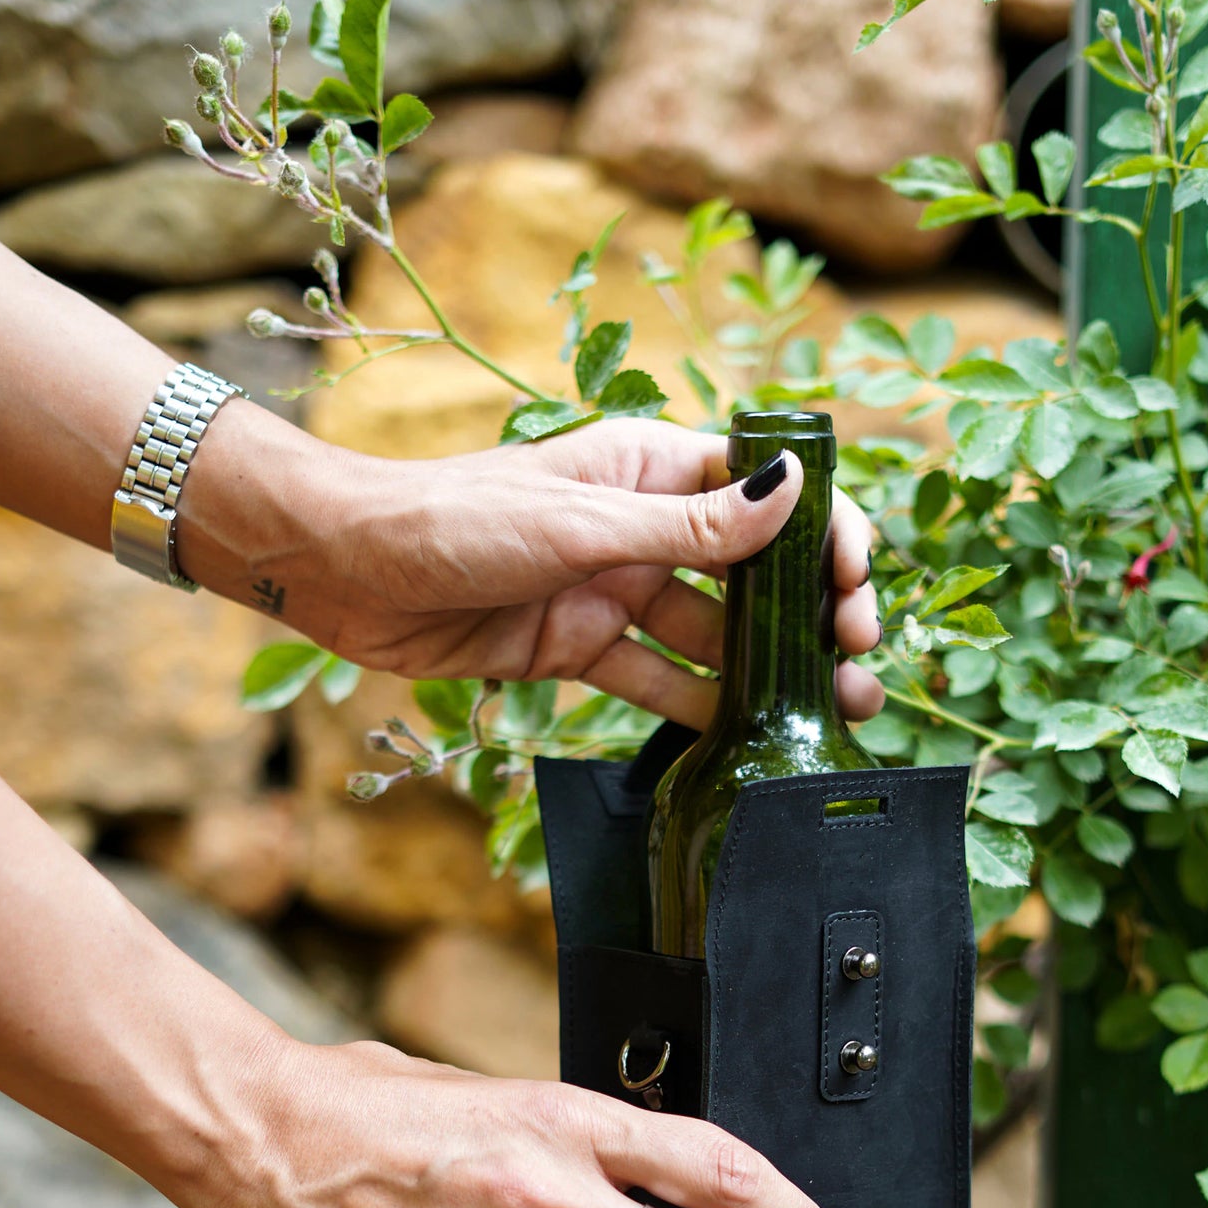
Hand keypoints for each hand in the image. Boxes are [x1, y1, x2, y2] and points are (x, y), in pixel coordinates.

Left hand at [181, 411, 884, 725]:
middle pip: (753, 570)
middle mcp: (642, 524)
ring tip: (835, 716)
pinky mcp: (580, 646)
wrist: (347, 572)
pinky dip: (701, 710)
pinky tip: (751, 743)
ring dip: (773, 673)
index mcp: (651, 464)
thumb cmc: (450, 519)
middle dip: (814, 614)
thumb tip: (790, 493)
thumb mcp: (578, 523)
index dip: (821, 533)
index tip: (854, 585)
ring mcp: (613, 588)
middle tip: (861, 663)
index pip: (765, 489)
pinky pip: (656, 681)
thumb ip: (687, 525)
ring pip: (715, 635)